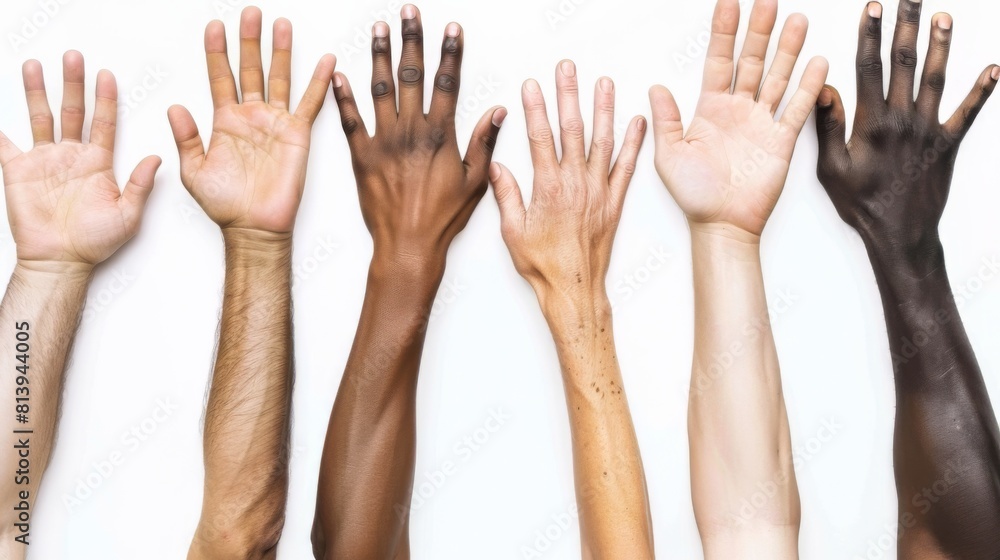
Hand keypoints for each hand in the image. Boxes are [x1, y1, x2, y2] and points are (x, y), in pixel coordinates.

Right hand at [0, 51, 159, 270]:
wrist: (63, 261)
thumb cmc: (96, 241)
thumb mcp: (129, 214)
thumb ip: (141, 185)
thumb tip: (158, 158)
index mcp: (98, 162)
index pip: (105, 123)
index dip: (106, 99)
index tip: (107, 75)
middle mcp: (72, 156)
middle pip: (73, 111)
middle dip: (73, 83)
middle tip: (74, 57)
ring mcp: (45, 161)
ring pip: (41, 117)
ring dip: (37, 91)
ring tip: (35, 65)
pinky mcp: (19, 171)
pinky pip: (4, 145)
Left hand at [168, 7, 334, 234]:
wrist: (253, 227)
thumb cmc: (225, 205)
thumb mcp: (193, 171)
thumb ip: (186, 138)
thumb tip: (174, 107)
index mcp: (225, 121)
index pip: (219, 77)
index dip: (216, 51)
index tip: (214, 26)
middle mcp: (251, 117)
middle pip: (250, 68)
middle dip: (249, 40)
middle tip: (250, 13)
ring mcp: (275, 123)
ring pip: (279, 78)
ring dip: (280, 51)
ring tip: (280, 24)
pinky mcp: (298, 135)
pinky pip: (310, 103)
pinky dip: (318, 82)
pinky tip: (325, 61)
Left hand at [332, 5, 504, 269]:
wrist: (408, 245)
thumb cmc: (441, 219)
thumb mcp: (474, 182)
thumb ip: (483, 143)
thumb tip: (496, 112)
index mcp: (440, 136)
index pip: (447, 83)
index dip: (450, 53)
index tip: (451, 29)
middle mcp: (411, 132)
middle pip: (412, 76)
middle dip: (412, 40)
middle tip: (409, 13)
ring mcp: (383, 141)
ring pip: (380, 89)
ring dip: (380, 55)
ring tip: (379, 29)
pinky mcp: (361, 156)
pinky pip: (349, 120)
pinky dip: (343, 96)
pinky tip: (338, 74)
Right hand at [490, 60, 644, 300]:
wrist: (574, 290)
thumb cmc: (543, 266)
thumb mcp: (513, 231)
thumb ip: (507, 195)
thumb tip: (497, 166)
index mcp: (548, 188)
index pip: (540, 138)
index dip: (535, 108)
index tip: (532, 85)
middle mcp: (576, 184)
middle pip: (572, 130)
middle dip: (569, 95)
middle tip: (568, 69)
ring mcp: (598, 191)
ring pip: (602, 141)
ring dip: (603, 109)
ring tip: (604, 83)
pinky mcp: (614, 203)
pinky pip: (626, 167)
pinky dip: (633, 143)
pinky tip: (638, 122)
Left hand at [650, 0, 827, 238]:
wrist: (721, 226)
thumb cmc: (694, 195)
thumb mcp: (669, 155)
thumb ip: (666, 120)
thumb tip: (655, 87)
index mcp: (709, 108)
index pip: (718, 60)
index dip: (724, 32)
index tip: (729, 2)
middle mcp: (738, 109)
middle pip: (751, 60)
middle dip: (759, 31)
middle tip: (767, 0)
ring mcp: (762, 122)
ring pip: (776, 77)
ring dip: (787, 49)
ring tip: (797, 20)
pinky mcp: (782, 141)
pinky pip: (796, 109)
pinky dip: (808, 87)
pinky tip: (817, 62)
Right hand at [815, 1, 997, 253]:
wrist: (899, 233)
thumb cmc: (862, 203)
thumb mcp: (831, 169)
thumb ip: (827, 126)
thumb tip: (824, 87)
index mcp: (871, 123)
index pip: (869, 68)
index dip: (870, 35)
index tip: (872, 8)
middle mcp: (903, 120)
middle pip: (905, 63)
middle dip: (906, 27)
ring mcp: (929, 130)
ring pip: (937, 78)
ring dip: (942, 45)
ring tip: (943, 17)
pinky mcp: (948, 144)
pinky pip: (969, 112)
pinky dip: (982, 90)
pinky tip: (994, 69)